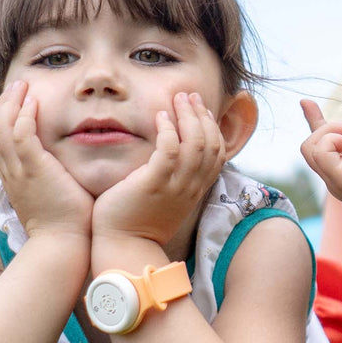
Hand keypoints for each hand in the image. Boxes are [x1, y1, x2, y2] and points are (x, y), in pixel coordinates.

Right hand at [0, 80, 92, 238]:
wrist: (64, 244)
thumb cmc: (69, 225)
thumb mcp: (57, 196)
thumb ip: (58, 179)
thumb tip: (72, 170)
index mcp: (16, 178)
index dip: (0, 119)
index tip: (11, 102)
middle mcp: (12, 173)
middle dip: (3, 104)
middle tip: (17, 86)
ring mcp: (21, 171)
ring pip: (3, 128)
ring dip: (12, 103)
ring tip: (23, 86)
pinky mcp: (34, 170)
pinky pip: (22, 136)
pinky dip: (25, 116)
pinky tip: (35, 103)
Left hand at [92, 92, 225, 245]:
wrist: (124, 246)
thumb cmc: (137, 222)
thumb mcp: (165, 199)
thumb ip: (172, 178)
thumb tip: (170, 158)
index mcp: (195, 189)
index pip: (217, 153)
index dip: (212, 128)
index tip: (201, 110)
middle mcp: (191, 187)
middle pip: (210, 144)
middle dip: (201, 115)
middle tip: (189, 95)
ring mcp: (175, 186)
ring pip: (195, 143)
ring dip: (188, 116)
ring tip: (177, 98)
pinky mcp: (154, 184)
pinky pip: (169, 150)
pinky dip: (168, 130)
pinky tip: (159, 117)